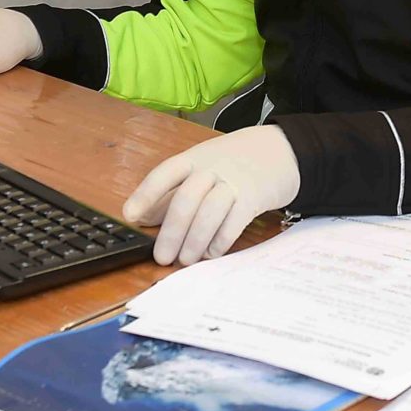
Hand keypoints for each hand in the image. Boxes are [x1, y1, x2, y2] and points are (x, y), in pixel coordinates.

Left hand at [122, 125, 300, 266]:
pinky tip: (211, 253)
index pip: (165, 173)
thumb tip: (142, 217)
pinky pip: (234, 222)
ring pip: (209, 212)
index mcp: (193, 159)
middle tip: (161, 257)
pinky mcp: (255, 198)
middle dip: (171, 231)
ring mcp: (234, 181)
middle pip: (186, 198)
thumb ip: (172, 191)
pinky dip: (220, 241)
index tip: (130, 216)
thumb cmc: (232, 163)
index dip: (145, 194)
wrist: (281, 150)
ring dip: (194, 240)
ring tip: (185, 260)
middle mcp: (212, 168)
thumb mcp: (200, 168)